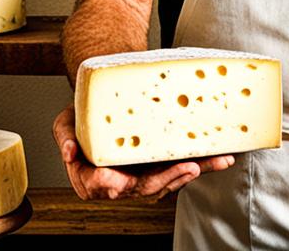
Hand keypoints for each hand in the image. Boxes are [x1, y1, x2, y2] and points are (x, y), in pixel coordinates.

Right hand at [52, 104, 234, 200]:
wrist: (103, 101)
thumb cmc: (83, 115)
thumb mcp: (66, 122)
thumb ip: (64, 136)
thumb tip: (68, 151)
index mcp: (94, 176)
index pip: (101, 185)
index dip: (109, 185)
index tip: (115, 181)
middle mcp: (122, 180)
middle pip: (144, 186)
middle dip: (167, 179)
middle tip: (186, 168)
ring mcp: (145, 173)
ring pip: (169, 180)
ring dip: (192, 173)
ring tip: (211, 162)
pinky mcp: (163, 163)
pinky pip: (183, 166)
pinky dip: (204, 163)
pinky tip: (223, 158)